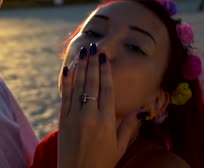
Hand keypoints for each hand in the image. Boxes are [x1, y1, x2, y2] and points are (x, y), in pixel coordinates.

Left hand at [58, 45, 140, 167]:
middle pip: (92, 83)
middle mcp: (90, 115)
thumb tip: (140, 111)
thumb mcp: (120, 147)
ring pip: (78, 86)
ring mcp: (74, 116)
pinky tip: (68, 69)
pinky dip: (66, 81)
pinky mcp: (63, 120)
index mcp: (106, 121)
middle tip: (93, 47)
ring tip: (83, 52)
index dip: (105, 71)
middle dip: (92, 63)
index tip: (105, 57)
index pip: (106, 89)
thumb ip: (129, 127)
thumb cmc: (102, 163)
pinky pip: (65, 96)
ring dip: (80, 67)